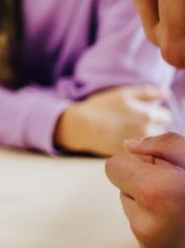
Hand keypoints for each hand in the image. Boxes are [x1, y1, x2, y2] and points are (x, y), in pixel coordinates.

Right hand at [54, 86, 170, 155]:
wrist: (81, 127)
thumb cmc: (100, 107)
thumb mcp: (123, 94)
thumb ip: (148, 92)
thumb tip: (165, 93)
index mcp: (149, 115)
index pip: (166, 116)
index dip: (155, 112)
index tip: (142, 111)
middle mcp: (148, 131)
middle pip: (161, 129)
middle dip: (153, 125)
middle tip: (133, 121)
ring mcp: (140, 146)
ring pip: (152, 141)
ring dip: (145, 136)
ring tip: (127, 130)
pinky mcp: (130, 154)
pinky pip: (140, 151)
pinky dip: (135, 146)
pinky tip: (121, 138)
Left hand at [105, 133, 184, 247]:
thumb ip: (166, 145)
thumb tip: (130, 146)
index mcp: (158, 193)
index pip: (114, 167)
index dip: (141, 164)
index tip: (166, 171)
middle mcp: (147, 226)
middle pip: (124, 190)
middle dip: (148, 186)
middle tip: (182, 194)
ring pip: (136, 215)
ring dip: (157, 210)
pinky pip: (148, 238)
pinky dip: (165, 232)